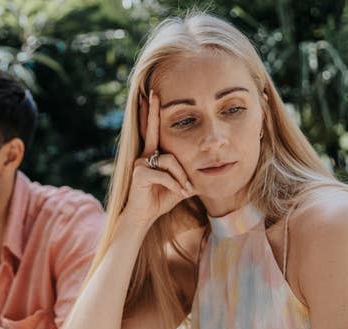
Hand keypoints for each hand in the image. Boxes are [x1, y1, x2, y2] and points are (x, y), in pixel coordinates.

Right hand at [122, 91, 194, 227]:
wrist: (143, 217)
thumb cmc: (160, 200)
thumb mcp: (179, 186)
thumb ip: (188, 177)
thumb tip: (206, 176)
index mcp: (153, 154)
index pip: (154, 131)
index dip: (152, 114)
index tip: (152, 97)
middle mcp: (145, 155)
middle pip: (152, 130)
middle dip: (152, 111)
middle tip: (154, 93)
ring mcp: (141, 163)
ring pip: (170, 161)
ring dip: (182, 177)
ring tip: (185, 190)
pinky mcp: (140, 173)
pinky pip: (165, 175)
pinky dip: (175, 184)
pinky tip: (179, 193)